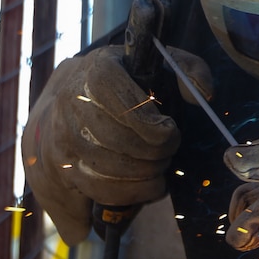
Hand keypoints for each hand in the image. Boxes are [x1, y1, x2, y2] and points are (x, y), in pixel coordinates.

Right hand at [21, 45, 211, 244]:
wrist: (72, 92)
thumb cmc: (128, 79)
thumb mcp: (160, 62)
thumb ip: (189, 69)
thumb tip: (203, 94)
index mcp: (98, 71)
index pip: (124, 105)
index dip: (152, 125)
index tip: (169, 131)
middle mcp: (70, 102)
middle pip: (116, 141)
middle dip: (153, 154)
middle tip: (168, 153)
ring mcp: (58, 136)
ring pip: (104, 170)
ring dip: (143, 177)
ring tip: (159, 170)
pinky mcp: (55, 167)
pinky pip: (93, 190)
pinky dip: (127, 196)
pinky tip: (148, 187)